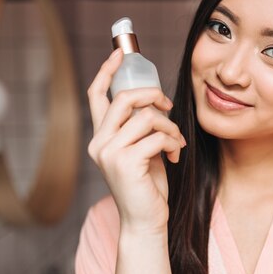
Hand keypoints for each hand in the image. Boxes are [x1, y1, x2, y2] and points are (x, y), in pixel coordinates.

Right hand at [86, 48, 185, 233]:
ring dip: (170, 127)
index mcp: (100, 137)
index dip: (107, 71)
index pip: (96, 96)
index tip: (121, 53)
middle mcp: (99, 143)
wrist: (146, 220)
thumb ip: (140, 127)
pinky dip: (173, 143)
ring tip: (176, 143)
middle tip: (169, 107)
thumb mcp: (142, 149)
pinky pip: (158, 136)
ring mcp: (109, 152)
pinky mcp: (126, 162)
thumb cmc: (147, 185)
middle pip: (126, 98)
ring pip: (147, 117)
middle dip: (154, 95)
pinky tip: (175, 156)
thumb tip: (154, 99)